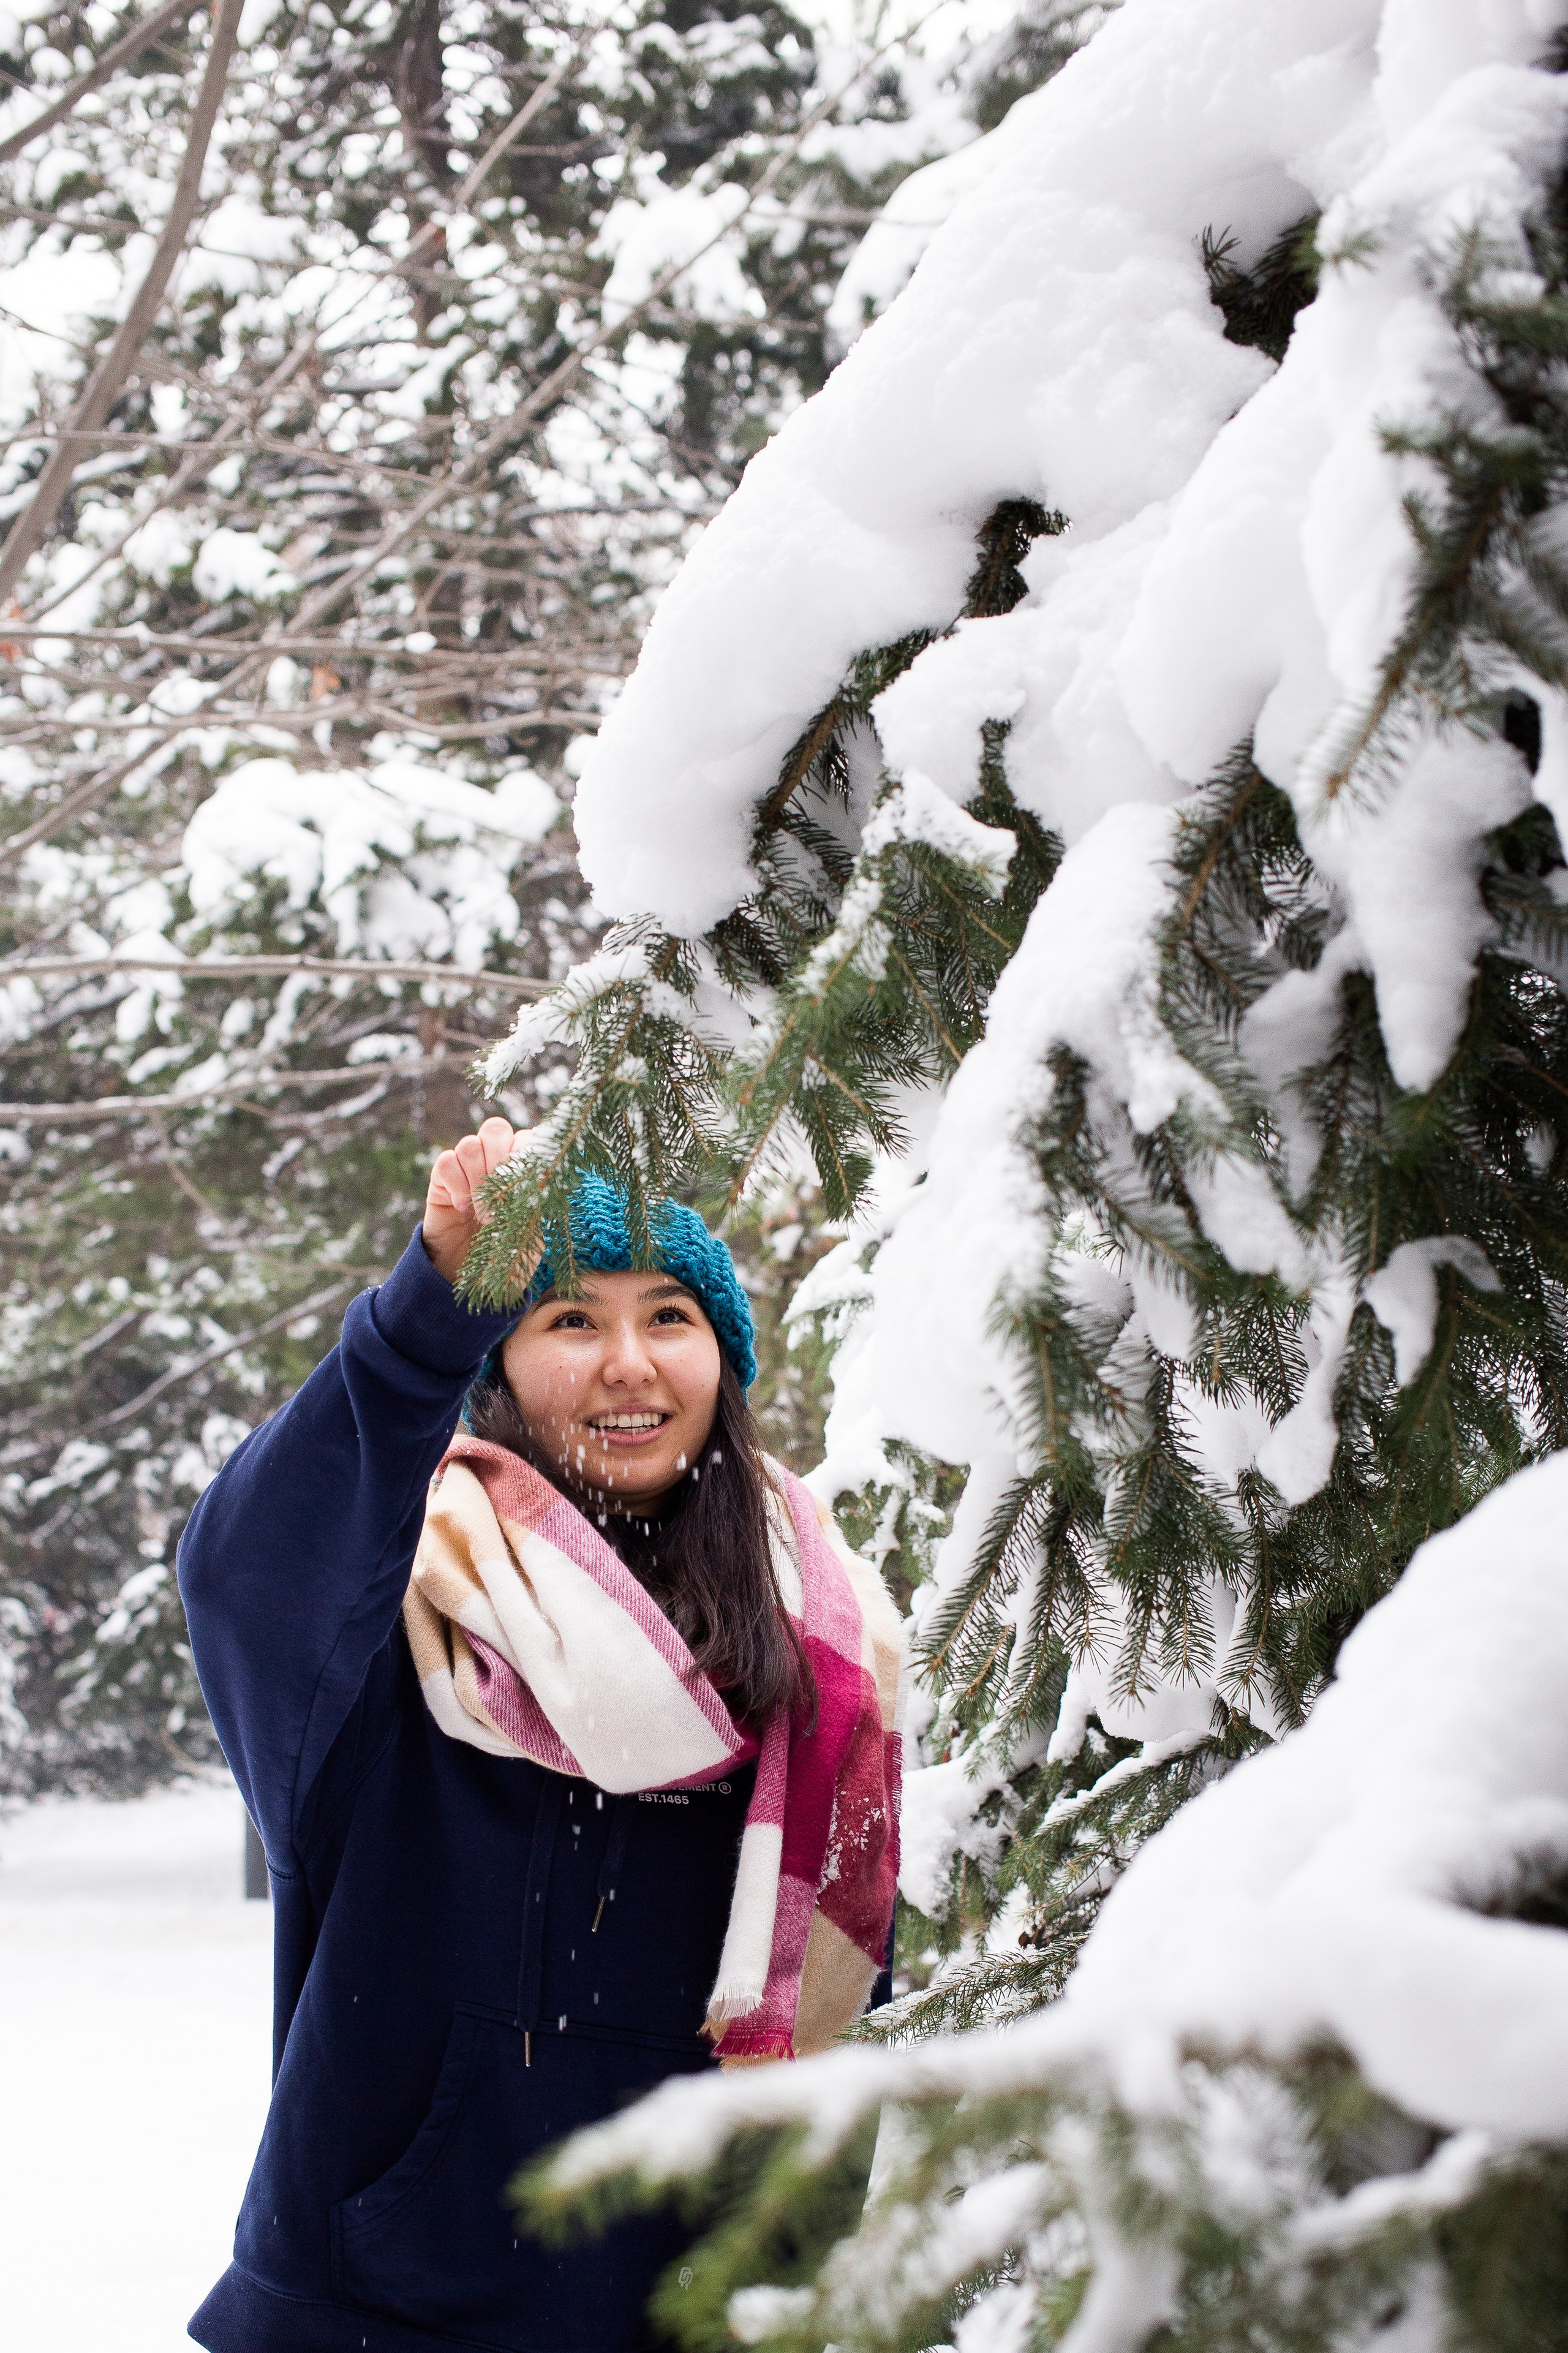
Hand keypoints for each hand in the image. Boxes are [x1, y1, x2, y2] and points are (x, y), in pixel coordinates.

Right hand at [422, 1117, 517, 1285]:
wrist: (469, 1272)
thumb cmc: (506, 1250)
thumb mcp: (528, 1229)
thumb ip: (533, 1202)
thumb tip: (537, 1177)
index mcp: (519, 1166)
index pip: (525, 1137)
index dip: (524, 1154)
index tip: (526, 1186)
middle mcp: (492, 1159)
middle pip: (495, 1129)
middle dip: (499, 1160)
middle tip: (502, 1197)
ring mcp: (465, 1166)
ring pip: (469, 1144)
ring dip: (477, 1179)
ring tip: (483, 1213)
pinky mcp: (441, 1177)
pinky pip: (446, 1161)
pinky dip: (456, 1184)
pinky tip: (462, 1208)